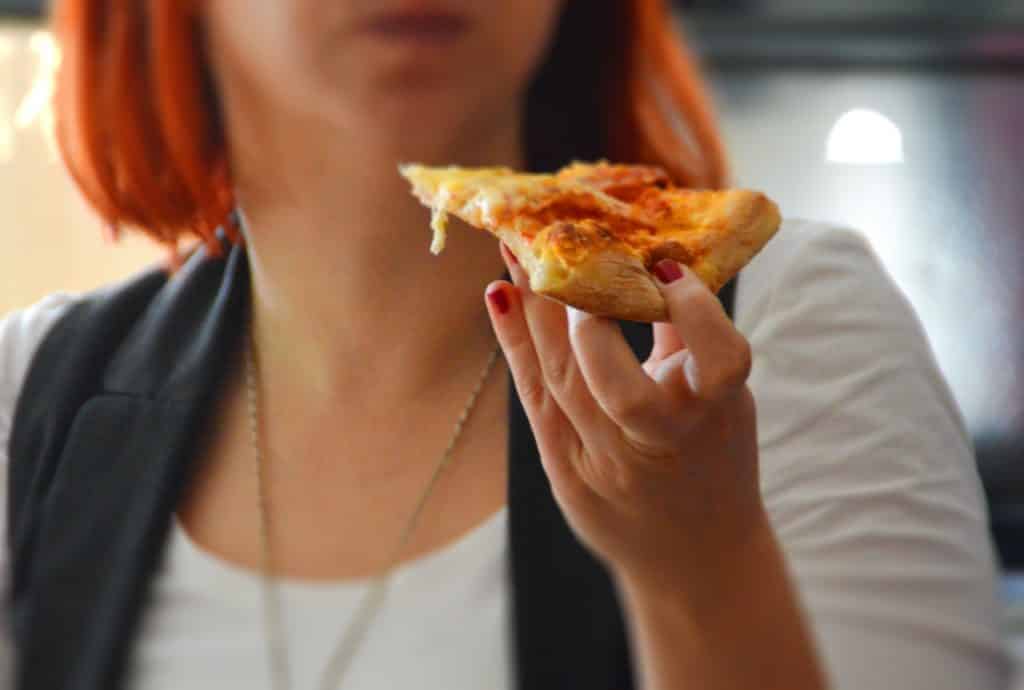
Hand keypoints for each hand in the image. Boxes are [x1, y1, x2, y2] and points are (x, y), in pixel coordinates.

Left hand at [485, 244, 764, 591]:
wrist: (693, 552)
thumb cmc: (713, 457)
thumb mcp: (724, 401)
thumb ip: (687, 339)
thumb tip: (651, 259)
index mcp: (715, 416)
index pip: (717, 361)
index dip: (694, 313)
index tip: (665, 268)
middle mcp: (659, 444)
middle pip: (612, 383)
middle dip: (583, 316)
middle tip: (562, 251)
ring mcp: (605, 464)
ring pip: (561, 383)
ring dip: (534, 311)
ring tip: (514, 247)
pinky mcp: (565, 473)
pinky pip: (535, 400)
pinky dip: (515, 345)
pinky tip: (497, 296)